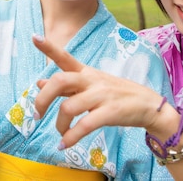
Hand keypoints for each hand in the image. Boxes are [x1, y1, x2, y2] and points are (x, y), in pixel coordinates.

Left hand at [33, 35, 163, 148]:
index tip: (34, 37)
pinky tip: (65, 144)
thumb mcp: (90, 85)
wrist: (148, 105)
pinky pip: (84, 126)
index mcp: (85, 72)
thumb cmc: (115, 94)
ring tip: (61, 133)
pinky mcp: (110, 112)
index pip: (64, 57)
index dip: (49, 48)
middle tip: (37, 114)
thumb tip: (40, 81)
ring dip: (59, 125)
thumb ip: (65, 86)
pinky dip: (71, 138)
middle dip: (42, 99)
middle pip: (60, 81)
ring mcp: (101, 95)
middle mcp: (91, 80)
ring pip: (68, 108)